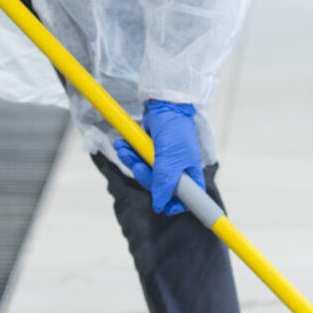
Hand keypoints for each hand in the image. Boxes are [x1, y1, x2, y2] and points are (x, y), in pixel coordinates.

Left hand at [114, 99, 206, 215]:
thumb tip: (159, 207)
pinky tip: (122, 145)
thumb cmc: (174, 131)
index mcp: (190, 173)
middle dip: (145, 178)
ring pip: (146, 173)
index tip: (165, 208)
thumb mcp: (170, 160)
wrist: (164, 105)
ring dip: (132, 163)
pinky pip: (139, 160)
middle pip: (160, 188)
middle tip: (138, 167)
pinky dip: (129, 154)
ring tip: (123, 150)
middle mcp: (179, 169)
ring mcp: (165, 160)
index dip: (176, 205)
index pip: (188, 198)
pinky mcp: (152, 151)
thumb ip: (164, 183)